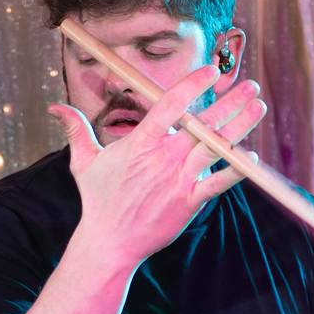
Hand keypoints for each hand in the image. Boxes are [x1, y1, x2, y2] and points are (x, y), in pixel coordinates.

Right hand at [49, 67, 266, 269]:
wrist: (109, 243)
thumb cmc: (97, 201)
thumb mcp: (83, 162)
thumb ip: (76, 129)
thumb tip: (55, 108)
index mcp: (141, 142)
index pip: (171, 105)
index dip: (193, 84)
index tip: (211, 70)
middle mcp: (163, 158)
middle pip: (202, 123)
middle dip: (229, 101)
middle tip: (249, 84)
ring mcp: (179, 180)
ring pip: (215, 147)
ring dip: (240, 125)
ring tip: (257, 106)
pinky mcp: (189, 202)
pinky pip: (218, 183)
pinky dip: (236, 170)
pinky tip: (252, 156)